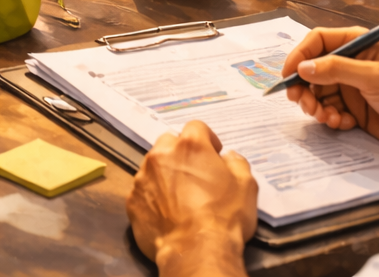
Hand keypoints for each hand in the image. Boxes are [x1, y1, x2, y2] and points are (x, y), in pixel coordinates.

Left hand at [127, 120, 256, 276]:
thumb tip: (229, 157)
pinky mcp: (132, 200)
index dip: (208, 139)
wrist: (195, 250)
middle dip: (181, 153)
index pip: (196, 127)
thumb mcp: (246, 186)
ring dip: (165, 174)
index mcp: (190, 146)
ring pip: (153, 166)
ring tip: (181, 196)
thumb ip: (237, 163)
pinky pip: (144, 190)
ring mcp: (143, 177)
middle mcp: (161, 155)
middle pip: (169, 142)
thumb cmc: (224, 217)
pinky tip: (168, 212)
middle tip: (195, 173)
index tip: (214, 154)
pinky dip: (154, 196)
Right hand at [281, 27, 378, 161]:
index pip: (317, 41)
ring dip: (316, 105)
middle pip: (313, 70)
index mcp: (358, 44)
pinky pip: (330, 110)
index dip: (299, 56)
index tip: (288, 76)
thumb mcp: (374, 77)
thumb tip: (303, 68)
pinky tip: (341, 123)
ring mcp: (353, 87)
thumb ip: (336, 70)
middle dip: (304, 87)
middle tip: (302, 104)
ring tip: (325, 117)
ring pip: (318, 92)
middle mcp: (352, 63)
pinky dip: (330, 118)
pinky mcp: (355, 109)